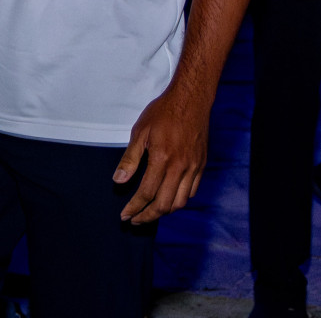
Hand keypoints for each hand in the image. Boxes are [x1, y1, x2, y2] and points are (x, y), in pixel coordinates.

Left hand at [113, 85, 209, 224]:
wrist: (191, 100)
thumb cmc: (163, 113)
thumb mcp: (140, 132)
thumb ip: (130, 159)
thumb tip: (119, 181)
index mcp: (162, 159)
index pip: (146, 193)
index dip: (134, 208)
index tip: (125, 216)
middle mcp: (180, 168)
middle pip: (165, 204)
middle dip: (148, 216)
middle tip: (135, 220)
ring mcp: (193, 168)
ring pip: (180, 202)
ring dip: (164, 212)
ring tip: (150, 213)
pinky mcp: (201, 165)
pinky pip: (192, 191)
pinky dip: (179, 200)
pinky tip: (169, 199)